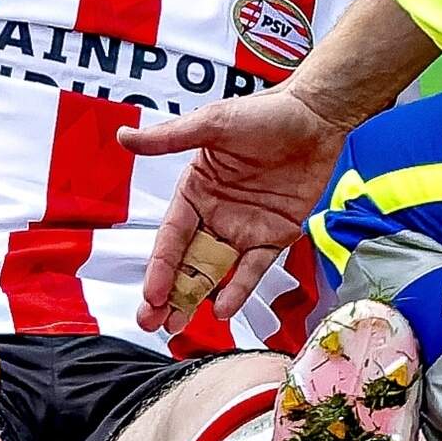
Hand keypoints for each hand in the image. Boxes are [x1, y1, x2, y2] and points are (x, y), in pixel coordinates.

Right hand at [122, 89, 349, 332]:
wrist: (316, 116)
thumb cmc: (262, 114)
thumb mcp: (212, 124)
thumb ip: (170, 139)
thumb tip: (125, 137)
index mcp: (195, 191)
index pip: (171, 238)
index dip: (160, 268)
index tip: (149, 294)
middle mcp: (216, 215)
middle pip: (188, 262)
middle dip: (168, 294)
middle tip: (152, 323)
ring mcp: (245, 229)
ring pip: (216, 273)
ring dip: (196, 300)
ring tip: (177, 326)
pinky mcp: (276, 236)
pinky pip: (255, 269)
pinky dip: (239, 289)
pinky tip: (224, 308)